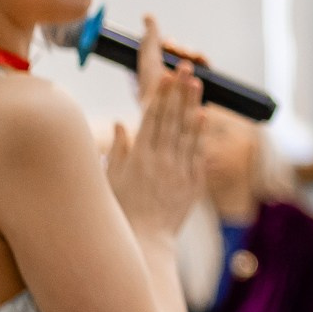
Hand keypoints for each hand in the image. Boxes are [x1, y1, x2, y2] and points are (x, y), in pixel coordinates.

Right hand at [106, 16, 203, 234]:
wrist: (144, 244)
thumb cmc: (119, 213)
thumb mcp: (109, 181)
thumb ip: (117, 150)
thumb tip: (121, 122)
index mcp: (138, 158)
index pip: (152, 118)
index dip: (161, 94)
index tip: (167, 75)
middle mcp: (161, 161)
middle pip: (172, 119)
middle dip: (179, 91)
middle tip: (186, 67)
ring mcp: (179, 172)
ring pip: (188, 132)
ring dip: (193, 105)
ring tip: (198, 83)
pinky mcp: (193, 185)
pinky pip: (198, 154)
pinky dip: (201, 134)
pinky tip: (203, 116)